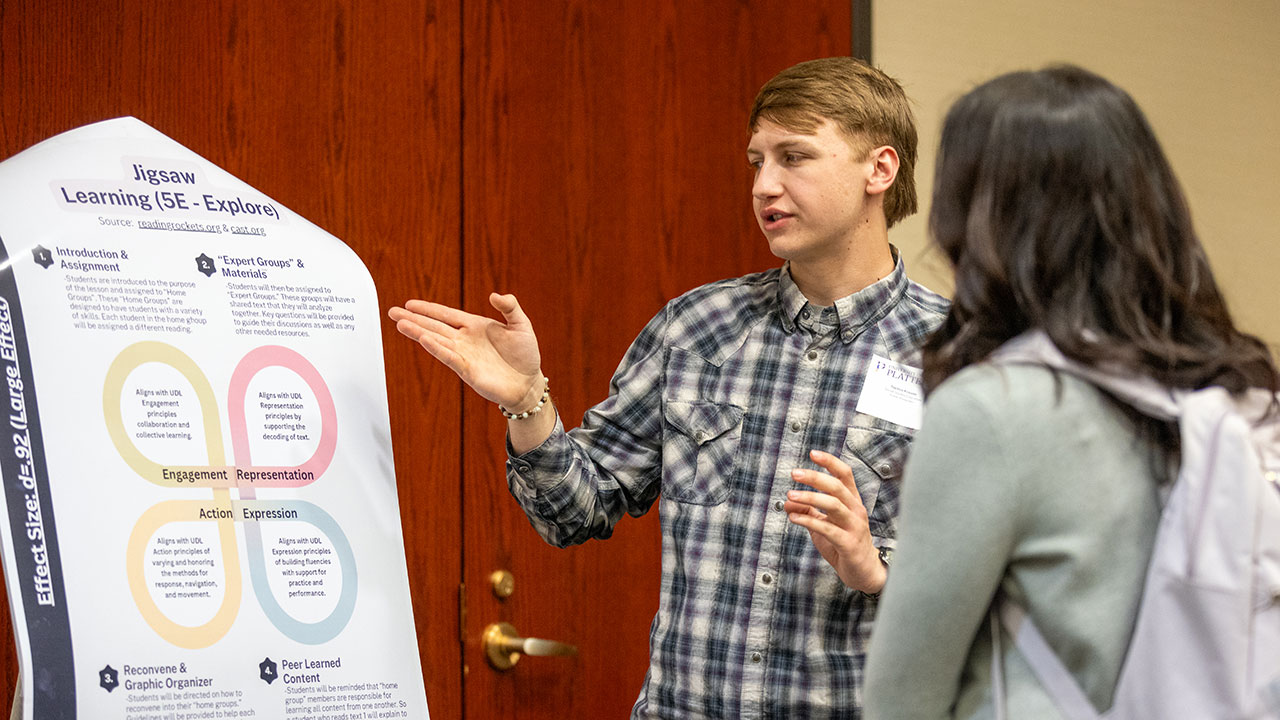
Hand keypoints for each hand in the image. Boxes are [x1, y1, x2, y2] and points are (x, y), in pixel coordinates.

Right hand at [388, 293, 542, 408]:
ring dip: (419, 332)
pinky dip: (437, 348)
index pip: (446, 314)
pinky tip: (424, 339)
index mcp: (475, 326)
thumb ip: (510, 307)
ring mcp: (464, 355)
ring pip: (436, 340)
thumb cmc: (525, 355)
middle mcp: (465, 340)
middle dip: (414, 319)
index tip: (410, 303)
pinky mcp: (467, 371)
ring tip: (400, 324)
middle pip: (434, 326)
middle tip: (393, 312)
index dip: (428, 309)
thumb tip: (495, 295)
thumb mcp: (521, 325)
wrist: (529, 383)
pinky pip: (449, 357)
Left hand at [785, 449, 885, 593]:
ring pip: (834, 505)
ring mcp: (854, 527)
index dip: (830, 462)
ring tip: (790, 495)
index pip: (845, 475)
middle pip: (837, 486)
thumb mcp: (823, 524)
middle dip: (815, 477)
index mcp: (852, 502)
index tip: (813, 453)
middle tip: (794, 473)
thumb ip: (808, 510)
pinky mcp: (848, 543)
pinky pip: (828, 528)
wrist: (863, 572)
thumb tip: (788, 500)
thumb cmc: (844, 544)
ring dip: (810, 497)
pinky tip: (794, 517)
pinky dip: (809, 520)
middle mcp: (856, 510)